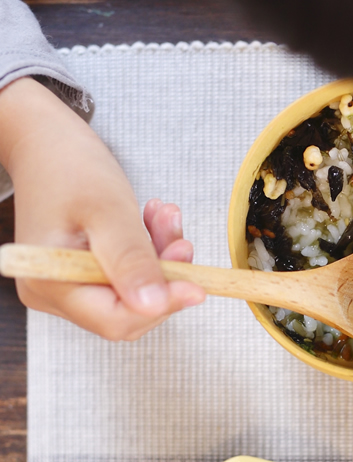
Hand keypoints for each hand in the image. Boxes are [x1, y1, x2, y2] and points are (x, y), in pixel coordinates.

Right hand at [0, 78, 204, 339]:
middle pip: (129, 308)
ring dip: (160, 255)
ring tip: (165, 217)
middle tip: (181, 238)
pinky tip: (153, 220)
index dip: (162, 304)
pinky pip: (129, 271)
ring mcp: (68, 281)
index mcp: (50, 283)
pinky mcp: (83, 268)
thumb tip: (154, 304)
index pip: (116, 319)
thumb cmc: (67, 166)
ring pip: (135, 288)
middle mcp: (55, 291)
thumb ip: (131, 258)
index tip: (199, 283)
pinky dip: (149, 248)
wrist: (45, 142)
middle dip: (164, 275)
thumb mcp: (108, 209)